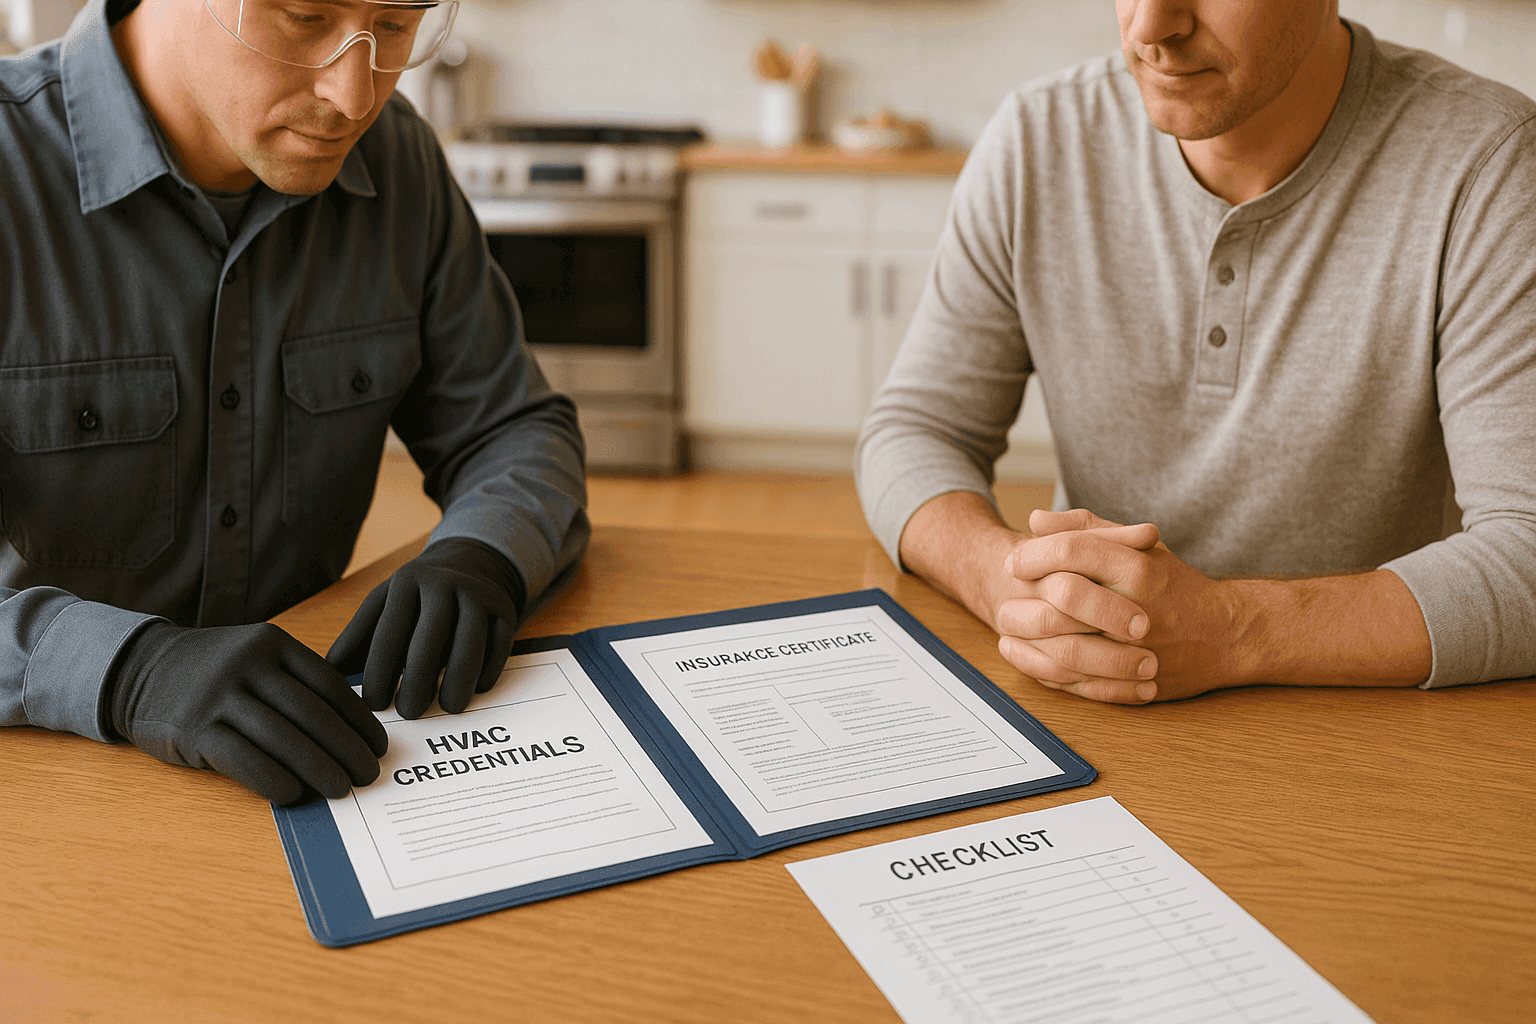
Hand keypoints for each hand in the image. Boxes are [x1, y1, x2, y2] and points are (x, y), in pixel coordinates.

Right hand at [108, 621, 388, 804]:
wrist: (139, 668)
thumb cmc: (216, 671)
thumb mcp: (257, 656)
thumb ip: (297, 681)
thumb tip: (351, 728)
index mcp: (273, 643)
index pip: (330, 686)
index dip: (359, 721)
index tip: (379, 747)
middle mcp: (247, 665)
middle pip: (312, 713)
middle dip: (347, 749)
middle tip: (369, 774)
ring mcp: (218, 695)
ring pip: (282, 738)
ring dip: (319, 769)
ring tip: (342, 789)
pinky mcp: (193, 728)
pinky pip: (244, 758)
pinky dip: (273, 779)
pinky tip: (294, 794)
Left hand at [327, 538, 523, 718]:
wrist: (471, 561)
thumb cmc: (417, 596)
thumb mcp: (384, 605)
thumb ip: (357, 639)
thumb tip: (326, 676)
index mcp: (406, 582)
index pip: (390, 633)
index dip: (380, 672)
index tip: (374, 705)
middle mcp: (443, 584)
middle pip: (430, 639)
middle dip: (418, 681)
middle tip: (409, 713)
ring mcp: (478, 594)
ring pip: (469, 644)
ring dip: (458, 680)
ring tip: (448, 709)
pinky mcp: (505, 609)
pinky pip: (499, 644)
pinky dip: (488, 670)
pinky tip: (476, 690)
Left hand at [1002, 509, 1238, 703]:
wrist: (1226, 635)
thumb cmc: (1173, 585)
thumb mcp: (1138, 546)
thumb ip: (1087, 529)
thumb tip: (1036, 520)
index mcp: (1138, 568)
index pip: (1072, 551)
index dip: (1035, 553)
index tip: (1017, 559)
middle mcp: (1137, 608)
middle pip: (1064, 595)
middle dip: (1025, 591)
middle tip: (1009, 589)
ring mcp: (1135, 651)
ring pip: (1064, 645)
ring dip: (1025, 633)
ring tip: (1005, 621)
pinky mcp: (1131, 684)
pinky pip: (1074, 680)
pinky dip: (1040, 668)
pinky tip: (1021, 652)